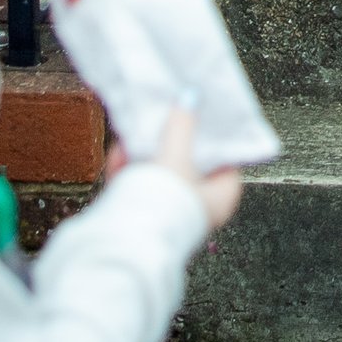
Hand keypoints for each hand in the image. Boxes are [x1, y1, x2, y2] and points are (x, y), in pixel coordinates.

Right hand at [108, 103, 242, 230]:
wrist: (125, 243)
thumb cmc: (163, 201)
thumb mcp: (176, 156)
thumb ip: (182, 127)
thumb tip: (189, 99)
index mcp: (222, 195)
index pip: (224, 158)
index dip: (211, 135)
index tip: (199, 113)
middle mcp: (200, 208)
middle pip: (187, 164)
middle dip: (168, 142)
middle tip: (160, 119)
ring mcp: (171, 215)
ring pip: (159, 176)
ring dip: (143, 156)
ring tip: (132, 136)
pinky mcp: (144, 221)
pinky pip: (139, 190)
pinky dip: (128, 173)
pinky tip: (117, 157)